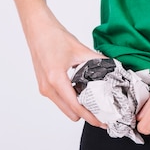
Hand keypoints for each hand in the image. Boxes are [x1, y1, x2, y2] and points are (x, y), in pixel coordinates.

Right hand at [26, 13, 105, 127]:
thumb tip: (112, 69)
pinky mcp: (43, 84)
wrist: (37, 27)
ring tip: (94, 100)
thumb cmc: (53, 36)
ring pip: (64, 107)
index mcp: (56, 80)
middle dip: (87, 114)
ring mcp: (44, 87)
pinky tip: (81, 89)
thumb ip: (97, 61)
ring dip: (78, 106)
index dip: (92, 117)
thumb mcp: (80, 49)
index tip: (104, 122)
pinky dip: (70, 99)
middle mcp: (48, 87)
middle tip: (102, 111)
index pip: (76, 107)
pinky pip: (59, 99)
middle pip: (70, 113)